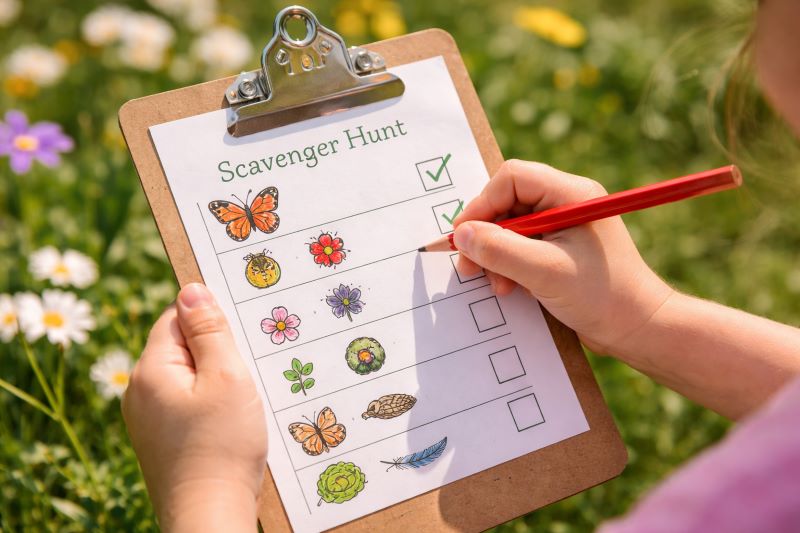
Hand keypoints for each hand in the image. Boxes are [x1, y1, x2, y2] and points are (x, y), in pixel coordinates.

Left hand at [122, 283, 266, 531]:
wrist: (209, 517)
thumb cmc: (222, 447)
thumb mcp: (226, 378)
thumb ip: (209, 331)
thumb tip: (192, 290)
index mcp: (150, 370)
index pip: (175, 317)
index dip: (210, 316)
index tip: (242, 327)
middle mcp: (140, 392)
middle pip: (181, 347)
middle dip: (218, 350)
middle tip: (250, 365)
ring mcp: (149, 420)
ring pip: (188, 377)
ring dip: (219, 379)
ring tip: (246, 397)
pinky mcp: (163, 441)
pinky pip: (189, 404)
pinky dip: (213, 404)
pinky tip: (235, 419)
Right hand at [453, 160, 673, 355]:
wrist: (638, 328)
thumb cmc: (602, 296)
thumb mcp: (544, 272)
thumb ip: (499, 250)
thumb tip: (461, 234)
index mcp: (571, 194)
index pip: (512, 179)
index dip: (482, 205)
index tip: (463, 237)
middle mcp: (566, 202)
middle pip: (507, 202)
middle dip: (486, 235)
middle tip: (470, 267)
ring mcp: (563, 226)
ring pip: (510, 227)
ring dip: (495, 255)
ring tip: (497, 284)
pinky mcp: (560, 249)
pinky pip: (520, 246)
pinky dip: (508, 265)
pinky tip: (511, 287)